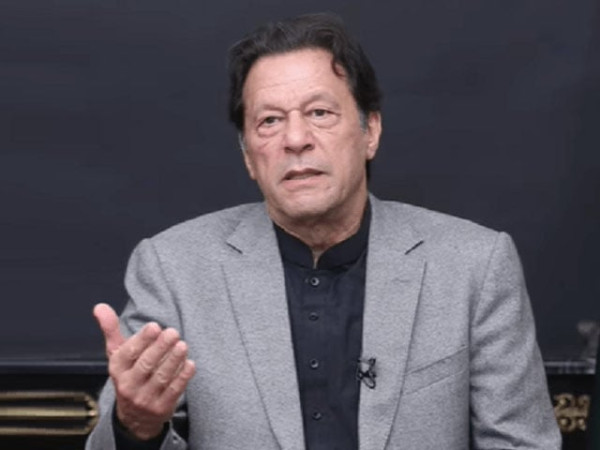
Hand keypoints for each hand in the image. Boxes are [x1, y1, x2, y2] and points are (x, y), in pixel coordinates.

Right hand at [93, 303, 195, 439]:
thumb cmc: (129, 374)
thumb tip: (99, 306)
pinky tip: (190, 364)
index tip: (155, 326)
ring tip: (183, 345)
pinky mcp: (161, 408)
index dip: (142, 340)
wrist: (135, 417)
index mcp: (117, 368)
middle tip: (173, 332)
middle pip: (145, 365)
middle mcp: (129, 385)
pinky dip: (182, 377)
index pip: (129, 353)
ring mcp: (145, 398)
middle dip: (160, 348)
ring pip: (160, 378)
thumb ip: (111, 329)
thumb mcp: (117, 354)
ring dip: (173, 361)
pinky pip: (173, 391)